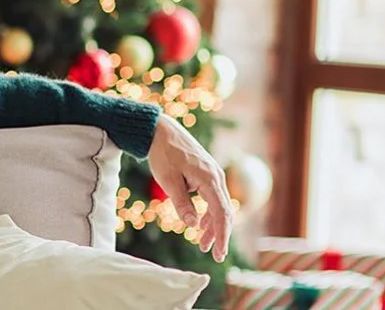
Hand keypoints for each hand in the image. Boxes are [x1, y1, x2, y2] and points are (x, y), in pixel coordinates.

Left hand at [146, 115, 233, 262]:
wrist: (161, 131)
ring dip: (212, 226)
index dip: (222, 236)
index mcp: (209, 180)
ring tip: (202, 244)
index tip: (219, 253)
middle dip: (219, 234)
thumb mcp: (169, 181)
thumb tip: (192, 225)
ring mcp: (212, 175)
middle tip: (212, 254)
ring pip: (218, 206)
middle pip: (223, 212)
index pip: (221, 213)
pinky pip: (212, 198)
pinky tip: (199, 224)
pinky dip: (208, 213)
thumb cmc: (163, 154)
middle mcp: (216, 177)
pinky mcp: (206, 174)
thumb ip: (182, 203)